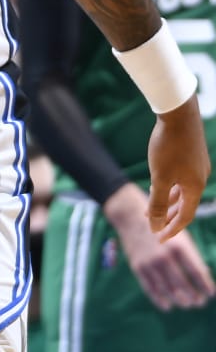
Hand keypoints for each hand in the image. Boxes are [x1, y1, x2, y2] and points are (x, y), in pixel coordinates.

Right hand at [105, 181, 215, 309]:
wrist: (132, 219)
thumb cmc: (162, 228)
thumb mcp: (180, 237)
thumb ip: (191, 255)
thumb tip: (203, 274)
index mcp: (179, 247)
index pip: (197, 272)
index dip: (205, 285)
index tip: (211, 294)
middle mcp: (164, 256)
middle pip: (183, 284)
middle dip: (194, 296)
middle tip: (199, 302)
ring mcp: (149, 263)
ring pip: (167, 289)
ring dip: (179, 300)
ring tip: (187, 304)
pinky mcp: (137, 267)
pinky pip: (150, 288)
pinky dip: (159, 299)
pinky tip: (167, 306)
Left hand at [146, 97, 209, 239]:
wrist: (178, 112)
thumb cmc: (168, 146)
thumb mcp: (159, 177)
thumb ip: (157, 202)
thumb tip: (153, 225)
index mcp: (195, 187)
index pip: (185, 217)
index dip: (171, 229)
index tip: (158, 238)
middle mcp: (200, 179)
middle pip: (184, 205)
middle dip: (168, 217)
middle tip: (153, 226)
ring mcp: (197, 166)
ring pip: (181, 191)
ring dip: (167, 201)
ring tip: (151, 209)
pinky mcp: (192, 155)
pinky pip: (181, 179)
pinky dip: (170, 187)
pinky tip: (159, 184)